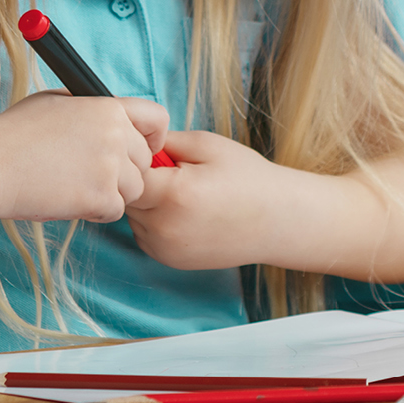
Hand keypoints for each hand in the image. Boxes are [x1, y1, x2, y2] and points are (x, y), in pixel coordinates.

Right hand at [0, 92, 171, 224]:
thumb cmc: (13, 133)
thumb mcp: (56, 101)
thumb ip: (90, 109)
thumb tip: (106, 117)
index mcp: (108, 107)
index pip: (157, 119)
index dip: (154, 137)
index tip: (144, 148)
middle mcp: (117, 133)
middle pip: (145, 161)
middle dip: (124, 172)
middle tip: (90, 176)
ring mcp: (111, 166)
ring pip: (133, 189)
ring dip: (109, 194)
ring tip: (73, 187)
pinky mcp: (100, 196)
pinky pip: (115, 211)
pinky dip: (95, 212)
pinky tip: (67, 201)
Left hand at [124, 128, 288, 269]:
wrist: (275, 220)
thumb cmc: (246, 178)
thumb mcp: (208, 145)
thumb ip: (167, 142)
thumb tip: (137, 141)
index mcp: (173, 194)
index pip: (129, 174)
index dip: (140, 160)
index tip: (159, 154)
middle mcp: (163, 227)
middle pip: (128, 197)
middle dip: (143, 181)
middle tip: (175, 172)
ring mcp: (165, 249)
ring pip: (134, 218)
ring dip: (147, 204)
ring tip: (182, 194)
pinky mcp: (169, 261)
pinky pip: (145, 235)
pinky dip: (155, 222)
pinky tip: (183, 212)